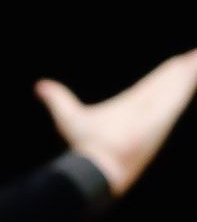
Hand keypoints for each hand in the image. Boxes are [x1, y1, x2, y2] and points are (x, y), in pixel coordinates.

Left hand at [35, 49, 196, 195]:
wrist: (99, 166)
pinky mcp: (166, 112)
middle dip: (186, 69)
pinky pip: (185, 88)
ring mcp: (159, 109)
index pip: (154, 85)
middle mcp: (149, 107)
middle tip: (196, 55)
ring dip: (192, 69)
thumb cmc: (86, 146)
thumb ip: (57, 98)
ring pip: (181, 82)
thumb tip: (40, 86)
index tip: (179, 63)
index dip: (167, 74)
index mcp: (132, 106)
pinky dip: (193, 74)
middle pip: (171, 81)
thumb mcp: (68, 116)